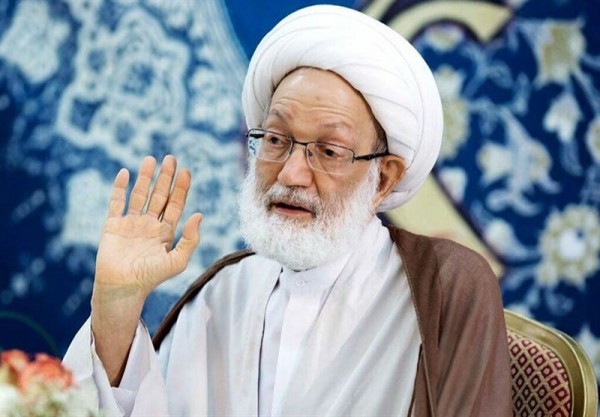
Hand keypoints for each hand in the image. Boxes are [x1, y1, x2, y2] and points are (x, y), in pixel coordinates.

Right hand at [94, 155, 201, 301]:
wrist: (122, 288)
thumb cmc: (151, 278)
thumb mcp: (177, 260)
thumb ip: (190, 239)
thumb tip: (200, 215)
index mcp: (165, 232)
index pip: (175, 204)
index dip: (181, 188)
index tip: (186, 171)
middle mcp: (149, 225)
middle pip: (159, 195)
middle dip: (165, 177)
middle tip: (171, 158)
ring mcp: (131, 223)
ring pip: (139, 194)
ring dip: (144, 177)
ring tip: (150, 159)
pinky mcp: (113, 225)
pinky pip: (116, 202)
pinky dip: (120, 188)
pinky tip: (125, 173)